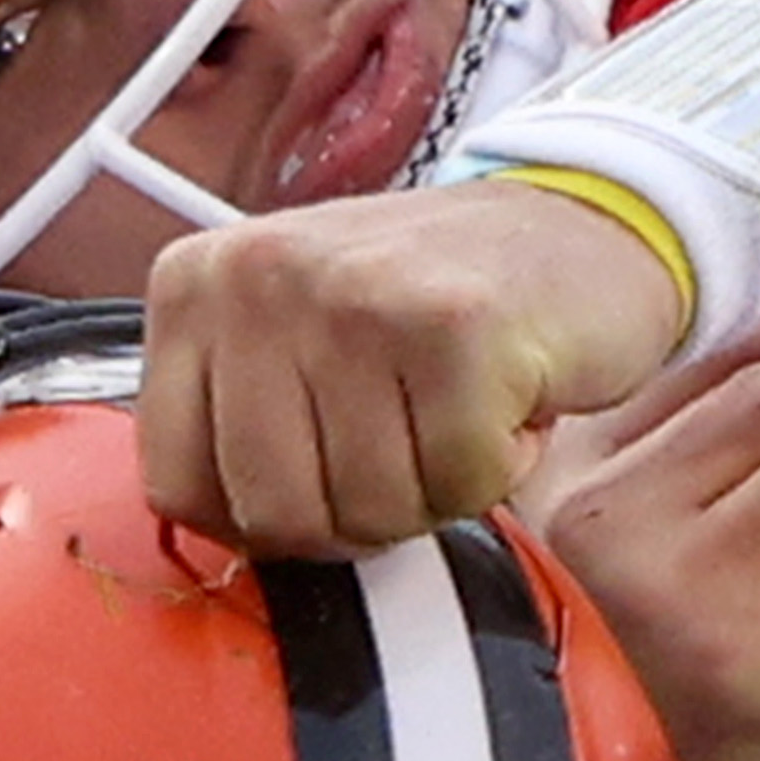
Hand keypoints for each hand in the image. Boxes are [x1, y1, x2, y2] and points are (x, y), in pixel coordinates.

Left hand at [140, 180, 690, 555]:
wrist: (582, 225)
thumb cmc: (434, 304)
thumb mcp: (294, 339)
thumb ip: (235, 421)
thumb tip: (220, 535)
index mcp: (197, 284)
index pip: (177, 487)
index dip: (263, 523)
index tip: (323, 484)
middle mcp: (260, 274)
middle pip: (273, 513)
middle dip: (357, 517)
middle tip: (408, 449)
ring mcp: (356, 293)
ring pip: (368, 508)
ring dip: (436, 490)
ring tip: (457, 408)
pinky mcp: (454, 325)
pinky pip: (458, 483)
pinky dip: (501, 467)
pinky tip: (507, 397)